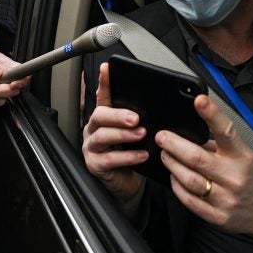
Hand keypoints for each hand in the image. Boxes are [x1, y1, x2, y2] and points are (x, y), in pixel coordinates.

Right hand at [82, 63, 146, 216]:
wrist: (128, 183)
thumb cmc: (133, 155)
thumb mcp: (137, 133)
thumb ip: (141, 120)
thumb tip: (160, 107)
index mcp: (105, 118)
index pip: (104, 95)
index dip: (105, 82)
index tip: (107, 68)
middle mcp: (95, 129)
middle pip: (99, 115)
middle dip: (117, 115)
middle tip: (135, 117)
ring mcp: (92, 147)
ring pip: (102, 136)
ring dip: (123, 135)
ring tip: (141, 134)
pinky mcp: (95, 165)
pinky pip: (109, 159)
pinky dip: (127, 157)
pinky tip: (141, 155)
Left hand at [155, 94, 252, 237]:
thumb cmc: (250, 176)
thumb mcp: (241, 154)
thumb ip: (217, 145)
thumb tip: (187, 134)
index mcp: (241, 156)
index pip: (226, 131)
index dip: (212, 114)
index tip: (199, 100)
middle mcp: (234, 176)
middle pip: (196, 158)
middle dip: (173, 145)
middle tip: (161, 136)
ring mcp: (225, 198)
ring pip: (189, 179)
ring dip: (172, 164)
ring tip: (165, 155)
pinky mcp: (217, 216)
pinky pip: (189, 200)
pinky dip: (177, 186)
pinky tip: (174, 177)